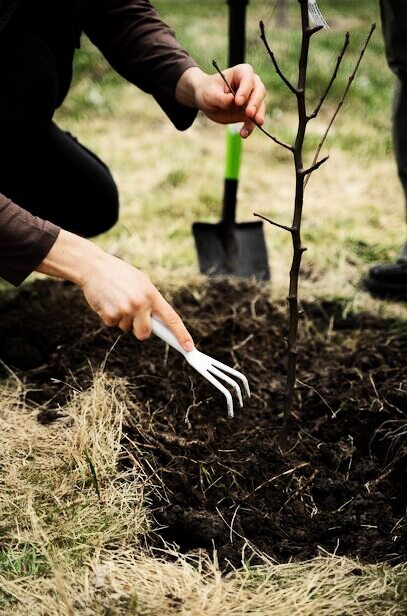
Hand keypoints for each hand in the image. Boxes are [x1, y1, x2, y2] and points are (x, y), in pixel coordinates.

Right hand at [36, 230, 194, 350]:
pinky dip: (109, 316)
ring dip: (122, 318)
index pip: (171, 319)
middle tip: (132, 314)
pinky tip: (107, 301)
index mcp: (152, 295)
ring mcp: (125, 310)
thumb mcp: (141, 282)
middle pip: (145, 333)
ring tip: (116, 299)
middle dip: (140, 329)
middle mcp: (140, 303)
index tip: (189, 347)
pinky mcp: (109, 315)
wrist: (94, 267)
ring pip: (126, 328)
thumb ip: (150, 301)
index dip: (181, 334)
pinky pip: (112, 325)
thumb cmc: (119, 274)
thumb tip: (158, 322)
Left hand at [176, 64, 265, 136]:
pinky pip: (253, 120)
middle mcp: (250, 84)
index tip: (238, 101)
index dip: (245, 90)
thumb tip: (232, 100)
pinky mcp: (249, 113)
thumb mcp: (210, 94)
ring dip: (258, 116)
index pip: (248, 79)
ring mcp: (251, 99)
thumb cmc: (207, 91)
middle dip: (256, 103)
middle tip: (249, 114)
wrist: (206, 101)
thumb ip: (221, 97)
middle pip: (259, 91)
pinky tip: (244, 134)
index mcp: (241, 73)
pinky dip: (250, 127)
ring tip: (256, 124)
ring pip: (260, 106)